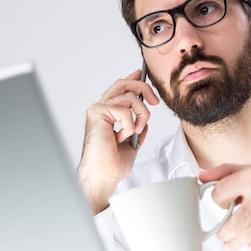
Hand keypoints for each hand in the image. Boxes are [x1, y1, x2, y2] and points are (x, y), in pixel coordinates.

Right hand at [77, 69, 158, 213]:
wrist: (104, 176)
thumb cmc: (112, 164)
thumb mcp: (132, 143)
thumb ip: (137, 128)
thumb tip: (144, 119)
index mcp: (108, 114)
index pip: (120, 89)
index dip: (132, 79)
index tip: (141, 74)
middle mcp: (101, 109)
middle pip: (124, 84)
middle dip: (143, 88)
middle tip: (154, 101)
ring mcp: (98, 110)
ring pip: (129, 97)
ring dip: (141, 115)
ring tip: (135, 131)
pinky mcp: (97, 113)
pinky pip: (124, 110)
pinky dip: (129, 125)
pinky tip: (121, 137)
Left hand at [199, 157, 250, 250]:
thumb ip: (229, 171)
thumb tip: (203, 176)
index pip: (221, 194)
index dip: (219, 200)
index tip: (222, 205)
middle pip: (233, 221)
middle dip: (224, 231)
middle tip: (222, 234)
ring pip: (248, 233)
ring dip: (236, 242)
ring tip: (231, 244)